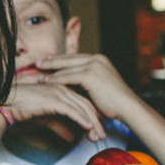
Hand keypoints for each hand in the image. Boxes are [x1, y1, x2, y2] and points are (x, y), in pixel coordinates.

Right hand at [5, 80, 107, 142]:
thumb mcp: (45, 120)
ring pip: (81, 108)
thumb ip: (59, 126)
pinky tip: (89, 127)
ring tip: (98, 136)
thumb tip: (72, 138)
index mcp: (61, 89)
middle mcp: (62, 88)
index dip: (93, 115)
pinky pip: (71, 110)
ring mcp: (57, 93)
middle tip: (103, 135)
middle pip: (86, 105)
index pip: (83, 102)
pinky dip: (81, 119)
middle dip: (96, 121)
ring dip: (92, 123)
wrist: (5, 104)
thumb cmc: (21, 110)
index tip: (100, 128)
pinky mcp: (52, 99)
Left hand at [15, 53, 141, 140]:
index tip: (48, 61)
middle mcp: (96, 59)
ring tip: (37, 72)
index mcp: (99, 60)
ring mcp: (93, 65)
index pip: (75, 57)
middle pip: (68, 58)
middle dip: (52, 60)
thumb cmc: (115, 104)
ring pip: (66, 66)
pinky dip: (55, 79)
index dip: (61, 59)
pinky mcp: (90, 74)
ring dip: (50, 69)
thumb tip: (71, 88)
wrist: (128, 107)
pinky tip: (45, 81)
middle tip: (37, 62)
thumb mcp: (99, 89)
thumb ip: (86, 85)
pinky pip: (67, 76)